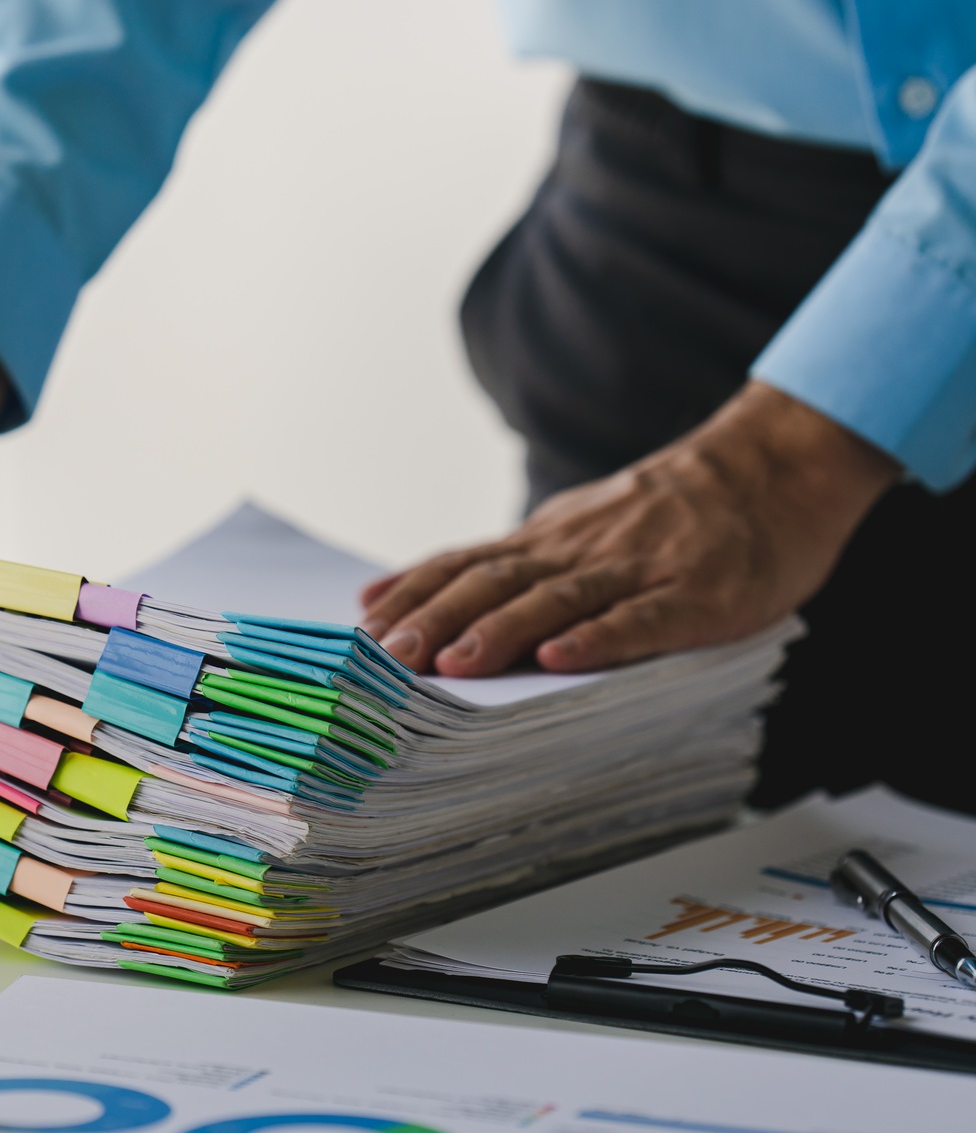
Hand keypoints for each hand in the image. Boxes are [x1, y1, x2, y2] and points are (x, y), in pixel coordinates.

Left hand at [358, 382, 898, 676]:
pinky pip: (642, 620)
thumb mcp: (578, 527)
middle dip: (438, 619)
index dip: (414, 594)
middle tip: (387, 655)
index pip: (466, 564)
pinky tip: (560, 659)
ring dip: (501, 631)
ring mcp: (640, 571)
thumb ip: (505, 561)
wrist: (772, 468)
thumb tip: (409, 587)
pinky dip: (598, 639)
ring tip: (453, 665)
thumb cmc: (669, 514)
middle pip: (497, 583)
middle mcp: (582, 551)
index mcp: (550, 541)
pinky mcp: (699, 595)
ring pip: (557, 601)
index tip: (361, 626)